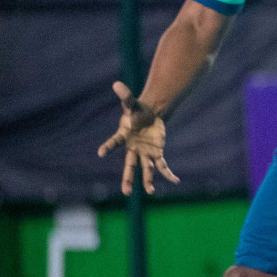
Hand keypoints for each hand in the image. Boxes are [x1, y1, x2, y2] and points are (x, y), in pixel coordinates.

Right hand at [98, 81, 179, 195]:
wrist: (148, 114)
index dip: (107, 147)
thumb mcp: (131, 102)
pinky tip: (176, 180)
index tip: (101, 153)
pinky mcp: (156, 153)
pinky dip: (169, 173)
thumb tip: (117, 84)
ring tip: (151, 191)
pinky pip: (162, 165)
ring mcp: (144, 152)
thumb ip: (125, 96)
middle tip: (126, 192)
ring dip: (149, 180)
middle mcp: (132, 148)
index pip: (114, 143)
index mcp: (123, 136)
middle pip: (130, 166)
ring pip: (146, 169)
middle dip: (128, 179)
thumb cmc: (136, 110)